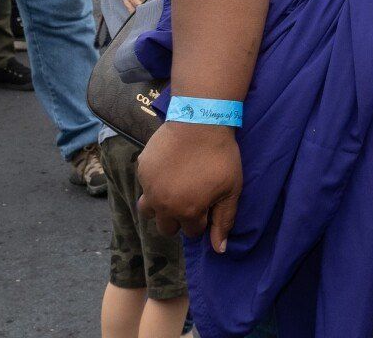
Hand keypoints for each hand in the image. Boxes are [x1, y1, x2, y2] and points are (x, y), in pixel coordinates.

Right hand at [136, 121, 242, 252]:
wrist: (200, 122)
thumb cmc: (221, 156)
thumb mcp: (231, 189)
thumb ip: (224, 220)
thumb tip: (219, 251)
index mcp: (187, 212)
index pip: (192, 232)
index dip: (203, 220)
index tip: (209, 204)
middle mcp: (163, 205)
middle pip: (167, 228)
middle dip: (179, 219)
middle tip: (191, 199)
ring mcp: (149, 188)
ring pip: (149, 211)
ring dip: (160, 207)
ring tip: (175, 191)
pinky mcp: (141, 171)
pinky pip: (145, 186)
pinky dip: (155, 184)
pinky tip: (169, 169)